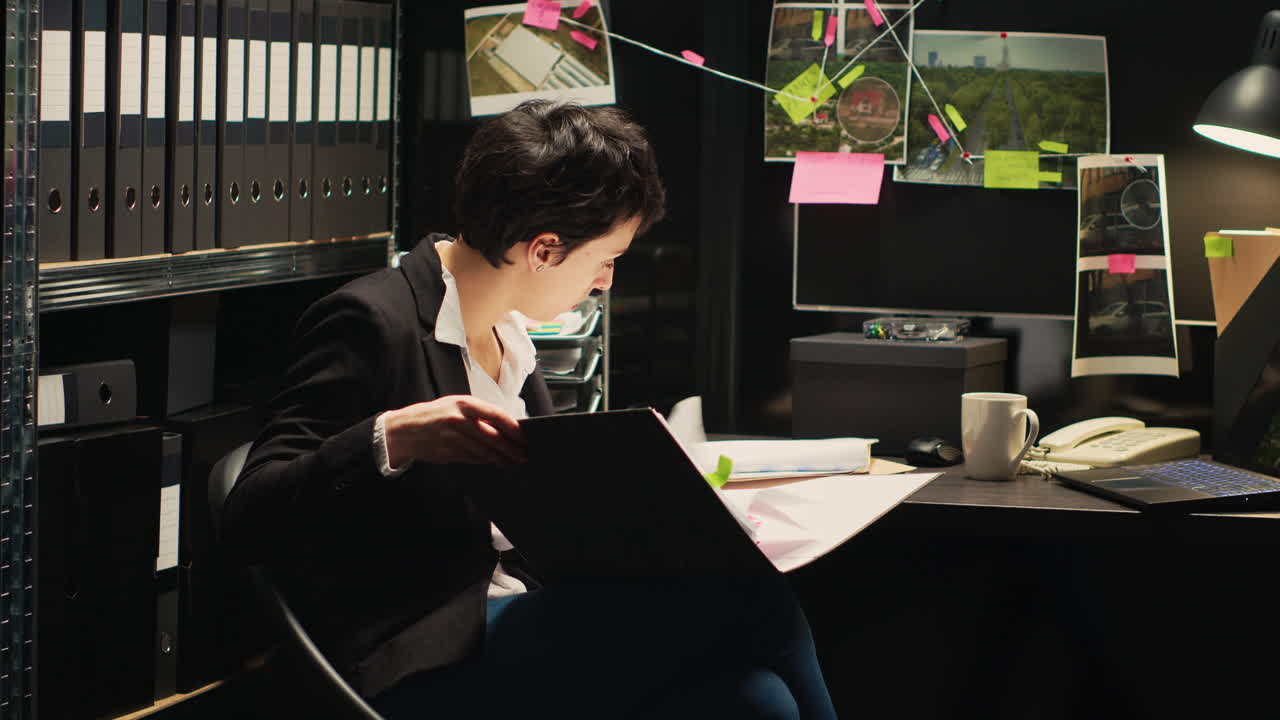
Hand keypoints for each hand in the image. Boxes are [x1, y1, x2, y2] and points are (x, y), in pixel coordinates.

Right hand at [384, 395, 526, 465]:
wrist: (403, 430)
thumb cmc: (434, 415)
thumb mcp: (455, 406)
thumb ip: (478, 415)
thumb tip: (505, 427)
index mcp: (464, 404)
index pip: (497, 415)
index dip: (513, 428)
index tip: (524, 436)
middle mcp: (459, 420)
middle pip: (493, 437)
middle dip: (511, 448)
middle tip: (523, 455)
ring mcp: (453, 438)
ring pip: (484, 451)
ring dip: (501, 458)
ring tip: (512, 461)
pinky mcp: (448, 453)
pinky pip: (473, 458)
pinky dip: (485, 461)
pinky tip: (494, 462)